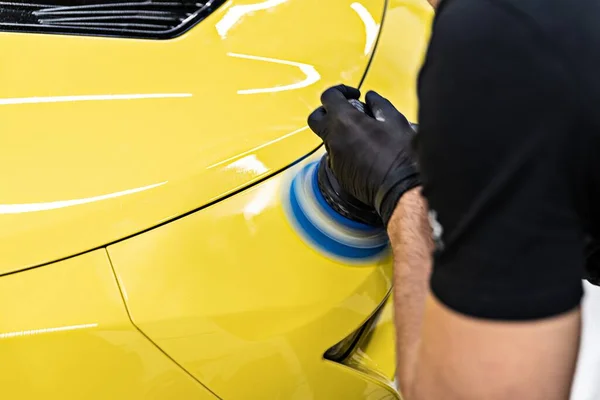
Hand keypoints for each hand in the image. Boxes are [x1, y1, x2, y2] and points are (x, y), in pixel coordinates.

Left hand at [307, 84, 419, 225]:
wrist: (400, 188)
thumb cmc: (400, 153)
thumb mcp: (394, 120)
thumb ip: (378, 104)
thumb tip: (370, 98)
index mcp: (345, 121)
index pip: (328, 97)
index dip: (341, 91)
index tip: (355, 95)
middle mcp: (333, 138)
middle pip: (316, 118)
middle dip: (327, 111)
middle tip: (347, 112)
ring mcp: (334, 158)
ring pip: (327, 138)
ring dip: (339, 131)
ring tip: (363, 134)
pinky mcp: (338, 173)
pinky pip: (336, 155)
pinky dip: (345, 148)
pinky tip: (365, 151)